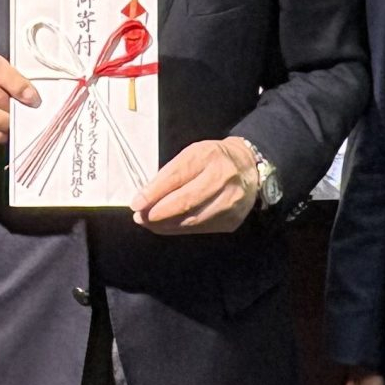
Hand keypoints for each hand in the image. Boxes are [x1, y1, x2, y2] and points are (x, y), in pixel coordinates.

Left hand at [132, 138, 257, 233]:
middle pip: (185, 201)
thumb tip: (145, 197)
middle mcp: (223, 178)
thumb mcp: (192, 154)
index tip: (136, 203)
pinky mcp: (232, 220)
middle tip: (140, 217)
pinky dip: (180, 229)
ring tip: (150, 224)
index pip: (177, 176)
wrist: (248, 169)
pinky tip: (167, 227)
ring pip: (192, 219)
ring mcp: (230, 201)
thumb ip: (170, 173)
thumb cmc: (213, 159)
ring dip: (166, 225)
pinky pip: (201, 228)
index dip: (154, 192)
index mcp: (208, 156)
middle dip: (157, 212)